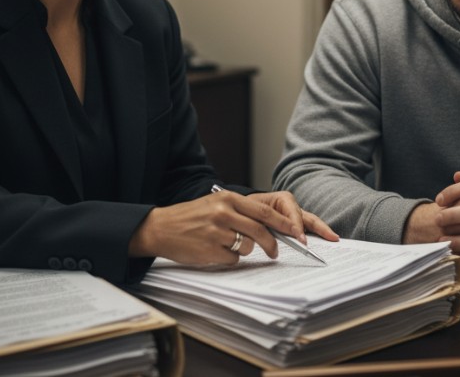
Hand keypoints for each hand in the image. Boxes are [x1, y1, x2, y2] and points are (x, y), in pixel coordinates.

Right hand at [129, 190, 337, 264]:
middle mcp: (224, 213)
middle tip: (276, 252)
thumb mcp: (215, 205)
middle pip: (261, 231)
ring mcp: (217, 232)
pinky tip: (213, 251)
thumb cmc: (190, 217)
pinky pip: (233, 259)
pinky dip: (228, 258)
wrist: (160, 227)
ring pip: (247, 247)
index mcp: (228, 199)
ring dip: (243, 250)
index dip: (284, 224)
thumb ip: (240, 211)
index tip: (299, 233)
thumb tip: (269, 226)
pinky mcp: (210, 250)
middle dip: (273, 244)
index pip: (264, 212)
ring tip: (225, 244)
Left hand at [246, 191, 339, 242]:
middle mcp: (292, 206)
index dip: (297, 227)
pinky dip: (316, 236)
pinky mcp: (296, 224)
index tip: (301, 240)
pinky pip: (308, 229)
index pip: (293, 214)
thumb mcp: (252, 215)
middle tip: (331, 238)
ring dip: (322, 231)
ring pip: (312, 223)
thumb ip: (262, 225)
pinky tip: (326, 242)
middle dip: (320, 228)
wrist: (243, 209)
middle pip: (309, 218)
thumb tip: (269, 239)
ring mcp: (296, 215)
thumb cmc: (247, 210)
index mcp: (282, 200)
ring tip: (334, 239)